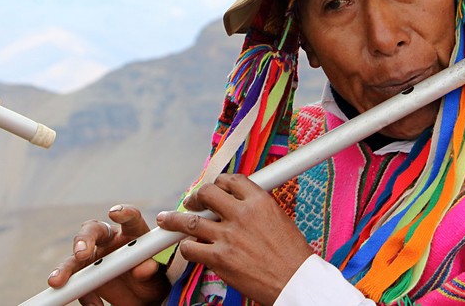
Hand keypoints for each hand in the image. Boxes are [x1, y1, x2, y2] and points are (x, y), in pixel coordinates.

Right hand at [47, 205, 169, 305]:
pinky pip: (78, 284)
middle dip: (83, 240)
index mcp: (131, 233)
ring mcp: (93, 258)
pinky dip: (84, 295)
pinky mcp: (84, 276)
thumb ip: (149, 269)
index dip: (123, 213)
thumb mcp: (155, 276)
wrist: (142, 299)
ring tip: (57, 281)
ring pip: (74, 258)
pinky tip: (95, 305)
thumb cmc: (150, 280)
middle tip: (81, 253)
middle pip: (91, 231)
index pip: (130, 219)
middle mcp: (108, 241)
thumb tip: (144, 267)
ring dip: (66, 269)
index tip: (115, 214)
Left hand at [157, 174, 312, 305]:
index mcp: (260, 201)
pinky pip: (190, 247)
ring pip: (189, 220)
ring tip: (166, 220)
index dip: (218, 183)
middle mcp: (242, 214)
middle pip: (206, 193)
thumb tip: (237, 204)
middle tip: (191, 203)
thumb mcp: (279, 219)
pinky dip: (186, 247)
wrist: (298, 283)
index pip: (231, 180)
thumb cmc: (292, 256)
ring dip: (175, 219)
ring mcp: (228, 236)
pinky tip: (189, 248)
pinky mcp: (220, 258)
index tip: (213, 189)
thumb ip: (256, 209)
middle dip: (196, 197)